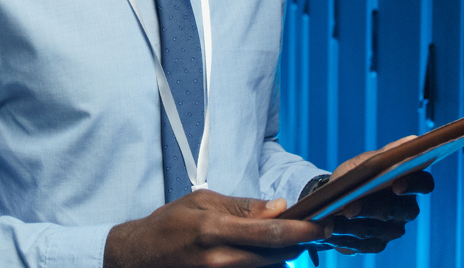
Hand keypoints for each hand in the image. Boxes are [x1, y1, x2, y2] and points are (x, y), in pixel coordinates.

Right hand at [104, 189, 330, 267]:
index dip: (302, 230)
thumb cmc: (170, 223)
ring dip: (284, 253)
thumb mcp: (203, 202)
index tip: (322, 224)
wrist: (141, 255)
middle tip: (313, 228)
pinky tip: (265, 250)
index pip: (270, 232)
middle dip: (299, 242)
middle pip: (275, 255)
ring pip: (268, 267)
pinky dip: (266, 261)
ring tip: (288, 238)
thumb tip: (280, 207)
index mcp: (215, 229)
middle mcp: (220, 258)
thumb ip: (242, 206)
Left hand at [321, 137, 435, 254]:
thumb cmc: (355, 176)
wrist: (334, 197)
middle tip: (349, 207)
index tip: (396, 185)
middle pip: (399, 211)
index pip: (424, 183)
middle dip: (373, 208)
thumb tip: (412, 139)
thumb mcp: (365, 162)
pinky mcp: (376, 244)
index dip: (413, 185)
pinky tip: (328, 231)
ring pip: (378, 230)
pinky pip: (363, 245)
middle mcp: (406, 209)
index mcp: (408, 183)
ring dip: (352, 225)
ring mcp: (393, 229)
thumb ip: (386, 153)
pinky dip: (344, 238)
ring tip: (330, 220)